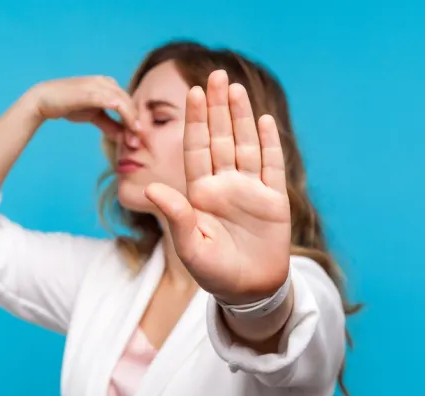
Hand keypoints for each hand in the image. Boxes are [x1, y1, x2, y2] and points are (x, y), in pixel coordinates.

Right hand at [31, 76, 140, 140]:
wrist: (44, 100)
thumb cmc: (68, 105)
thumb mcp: (93, 116)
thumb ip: (109, 125)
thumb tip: (123, 137)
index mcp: (108, 85)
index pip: (128, 102)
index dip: (135, 119)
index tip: (139, 137)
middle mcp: (106, 82)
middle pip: (129, 102)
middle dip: (136, 122)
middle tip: (139, 141)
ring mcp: (99, 85)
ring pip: (124, 102)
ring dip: (132, 121)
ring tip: (136, 137)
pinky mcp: (92, 92)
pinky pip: (114, 103)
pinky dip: (124, 115)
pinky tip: (129, 126)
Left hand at [144, 70, 291, 304]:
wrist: (249, 291)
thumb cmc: (214, 272)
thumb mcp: (190, 247)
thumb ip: (176, 216)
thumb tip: (150, 190)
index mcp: (201, 193)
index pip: (196, 149)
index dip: (195, 121)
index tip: (192, 92)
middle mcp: (224, 185)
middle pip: (220, 138)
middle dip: (217, 107)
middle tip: (215, 74)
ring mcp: (249, 189)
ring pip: (245, 145)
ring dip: (241, 117)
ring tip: (235, 88)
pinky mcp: (273, 199)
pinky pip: (271, 165)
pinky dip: (268, 143)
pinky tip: (264, 120)